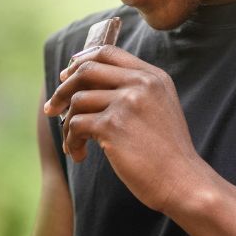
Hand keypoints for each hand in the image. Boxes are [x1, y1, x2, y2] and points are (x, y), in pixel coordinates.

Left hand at [42, 45, 217, 214]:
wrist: (183, 182)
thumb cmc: (167, 152)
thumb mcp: (159, 108)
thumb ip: (133, 90)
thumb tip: (85, 79)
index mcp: (153, 76)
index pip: (108, 52)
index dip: (81, 61)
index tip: (65, 76)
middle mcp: (141, 83)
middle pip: (86, 70)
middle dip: (63, 89)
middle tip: (52, 108)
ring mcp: (127, 103)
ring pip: (77, 101)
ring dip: (67, 125)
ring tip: (74, 144)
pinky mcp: (113, 126)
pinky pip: (76, 125)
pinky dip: (72, 141)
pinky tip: (80, 155)